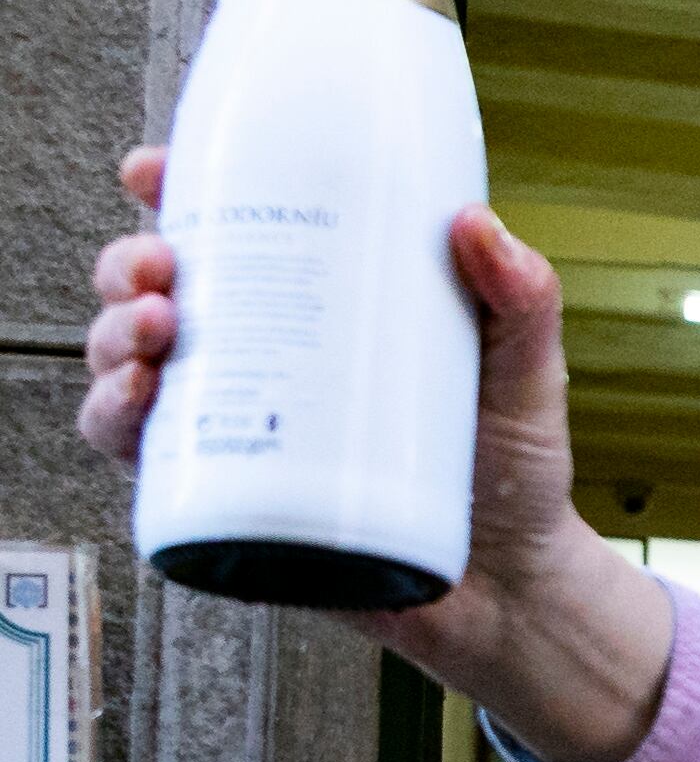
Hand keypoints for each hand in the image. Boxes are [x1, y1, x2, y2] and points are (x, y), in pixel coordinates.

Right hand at [81, 147, 674, 761]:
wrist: (513, 588)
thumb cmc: (513, 470)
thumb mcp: (525, 371)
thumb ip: (521, 298)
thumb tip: (474, 223)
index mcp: (320, 309)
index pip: (230, 235)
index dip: (174, 195)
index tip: (154, 173)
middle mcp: (265, 362)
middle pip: (159, 293)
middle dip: (131, 267)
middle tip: (162, 271)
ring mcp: (239, 431)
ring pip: (131, 367)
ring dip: (112, 340)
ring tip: (154, 333)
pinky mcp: (229, 504)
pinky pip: (143, 460)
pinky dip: (116, 423)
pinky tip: (135, 404)